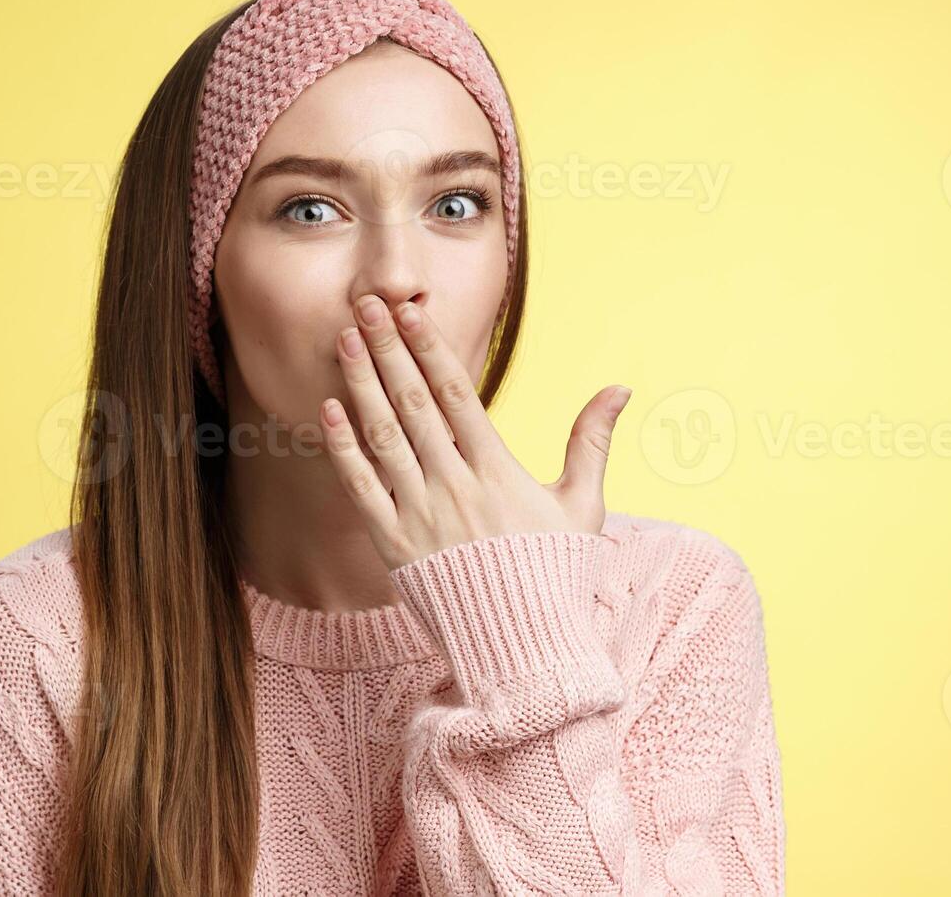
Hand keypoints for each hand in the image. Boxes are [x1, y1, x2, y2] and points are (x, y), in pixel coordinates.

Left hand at [318, 294, 632, 570]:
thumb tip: (621, 387)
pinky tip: (329, 409)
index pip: (458, 394)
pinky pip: (362, 487)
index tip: (411, 310)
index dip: (431, 348)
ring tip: (344, 339)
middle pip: (414, 402)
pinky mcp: (394, 546)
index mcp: (499, 471)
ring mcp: (421, 515)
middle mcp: (456, 486)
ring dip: (361, 383)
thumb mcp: (584, 507)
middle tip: (366, 304)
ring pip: (383, 435)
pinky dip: (344, 447)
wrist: (523, 648)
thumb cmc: (555, 575)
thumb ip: (592, 442)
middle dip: (389, 349)